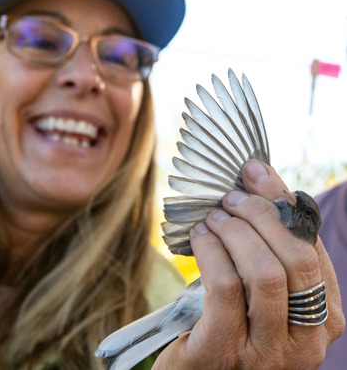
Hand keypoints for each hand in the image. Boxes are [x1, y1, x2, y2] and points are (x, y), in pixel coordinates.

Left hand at [153, 161, 344, 369]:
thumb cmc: (231, 321)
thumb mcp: (260, 285)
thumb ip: (269, 242)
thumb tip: (259, 177)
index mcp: (324, 318)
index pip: (312, 247)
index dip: (282, 202)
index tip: (254, 172)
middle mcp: (307, 341)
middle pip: (296, 258)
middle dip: (259, 215)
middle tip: (229, 199)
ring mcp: (269, 353)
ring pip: (264, 272)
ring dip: (234, 232)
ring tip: (212, 219)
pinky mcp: (227, 351)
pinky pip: (226, 287)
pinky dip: (211, 251)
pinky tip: (199, 238)